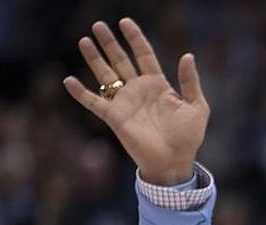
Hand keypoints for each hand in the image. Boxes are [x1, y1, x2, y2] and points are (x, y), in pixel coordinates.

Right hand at [63, 18, 208, 184]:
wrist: (174, 162)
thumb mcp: (197, 107)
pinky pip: (94, 102)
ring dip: (95, 58)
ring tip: (85, 40)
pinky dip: (80, 93)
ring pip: (106, 75)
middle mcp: (138, 90)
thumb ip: (191, 81)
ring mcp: (125, 102)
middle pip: (121, 60)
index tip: (125, 22)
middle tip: (98, 25)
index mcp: (158, 84)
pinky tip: (68, 80)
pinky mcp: (114, 117)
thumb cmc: (188, 137)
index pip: (144, 55)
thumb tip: (187, 55)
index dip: (135, 38)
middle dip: (110, 43)